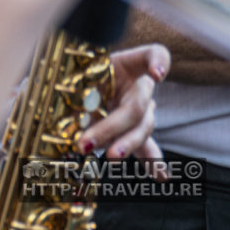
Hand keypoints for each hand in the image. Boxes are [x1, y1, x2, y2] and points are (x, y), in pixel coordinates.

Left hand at [78, 44, 170, 176]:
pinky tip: (161, 174)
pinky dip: (151, 161)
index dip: (158, 62)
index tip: (157, 75)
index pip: (153, 54)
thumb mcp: (77, 78)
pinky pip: (146, 147)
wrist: (81, 88)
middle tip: (88, 142)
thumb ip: (78, 94)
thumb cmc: (82, 77)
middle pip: (139, 105)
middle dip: (114, 126)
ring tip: (111, 156)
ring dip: (126, 144)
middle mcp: (140, 87)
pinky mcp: (135, 132)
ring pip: (143, 127)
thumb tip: (68, 120)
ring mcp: (141, 110)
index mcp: (129, 65)